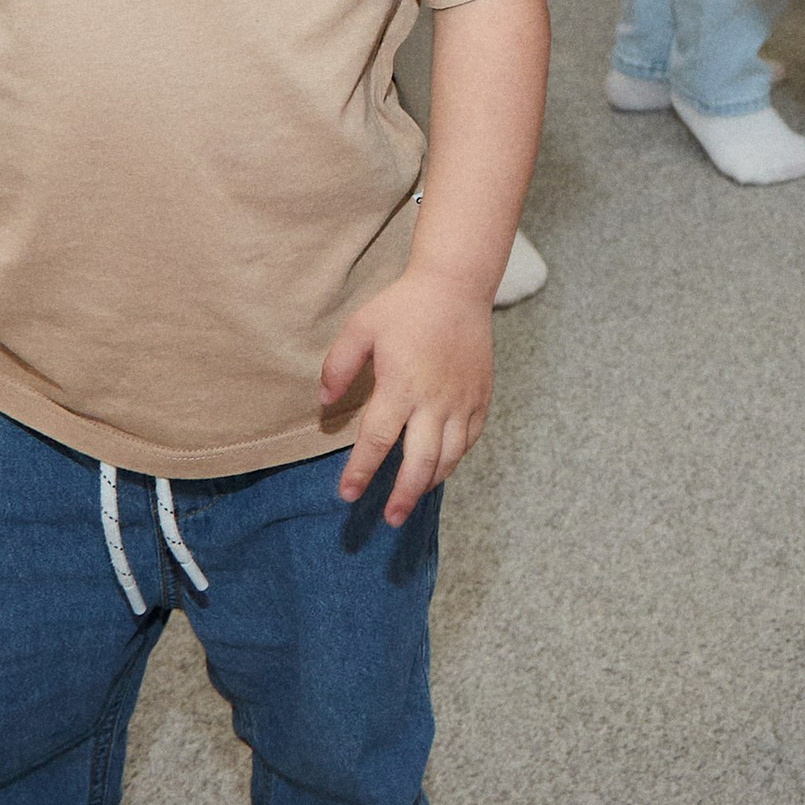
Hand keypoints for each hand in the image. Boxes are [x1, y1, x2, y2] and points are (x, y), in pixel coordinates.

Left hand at [320, 263, 493, 527]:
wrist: (457, 286)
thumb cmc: (404, 306)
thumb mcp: (360, 327)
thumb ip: (338, 366)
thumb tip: (324, 404)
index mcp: (401, 386)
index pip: (377, 441)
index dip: (361, 471)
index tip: (348, 494)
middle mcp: (434, 401)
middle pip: (420, 462)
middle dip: (404, 495)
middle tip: (391, 517)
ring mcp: (461, 401)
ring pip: (449, 456)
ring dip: (430, 482)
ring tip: (413, 499)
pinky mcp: (480, 397)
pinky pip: (469, 439)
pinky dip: (454, 459)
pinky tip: (440, 467)